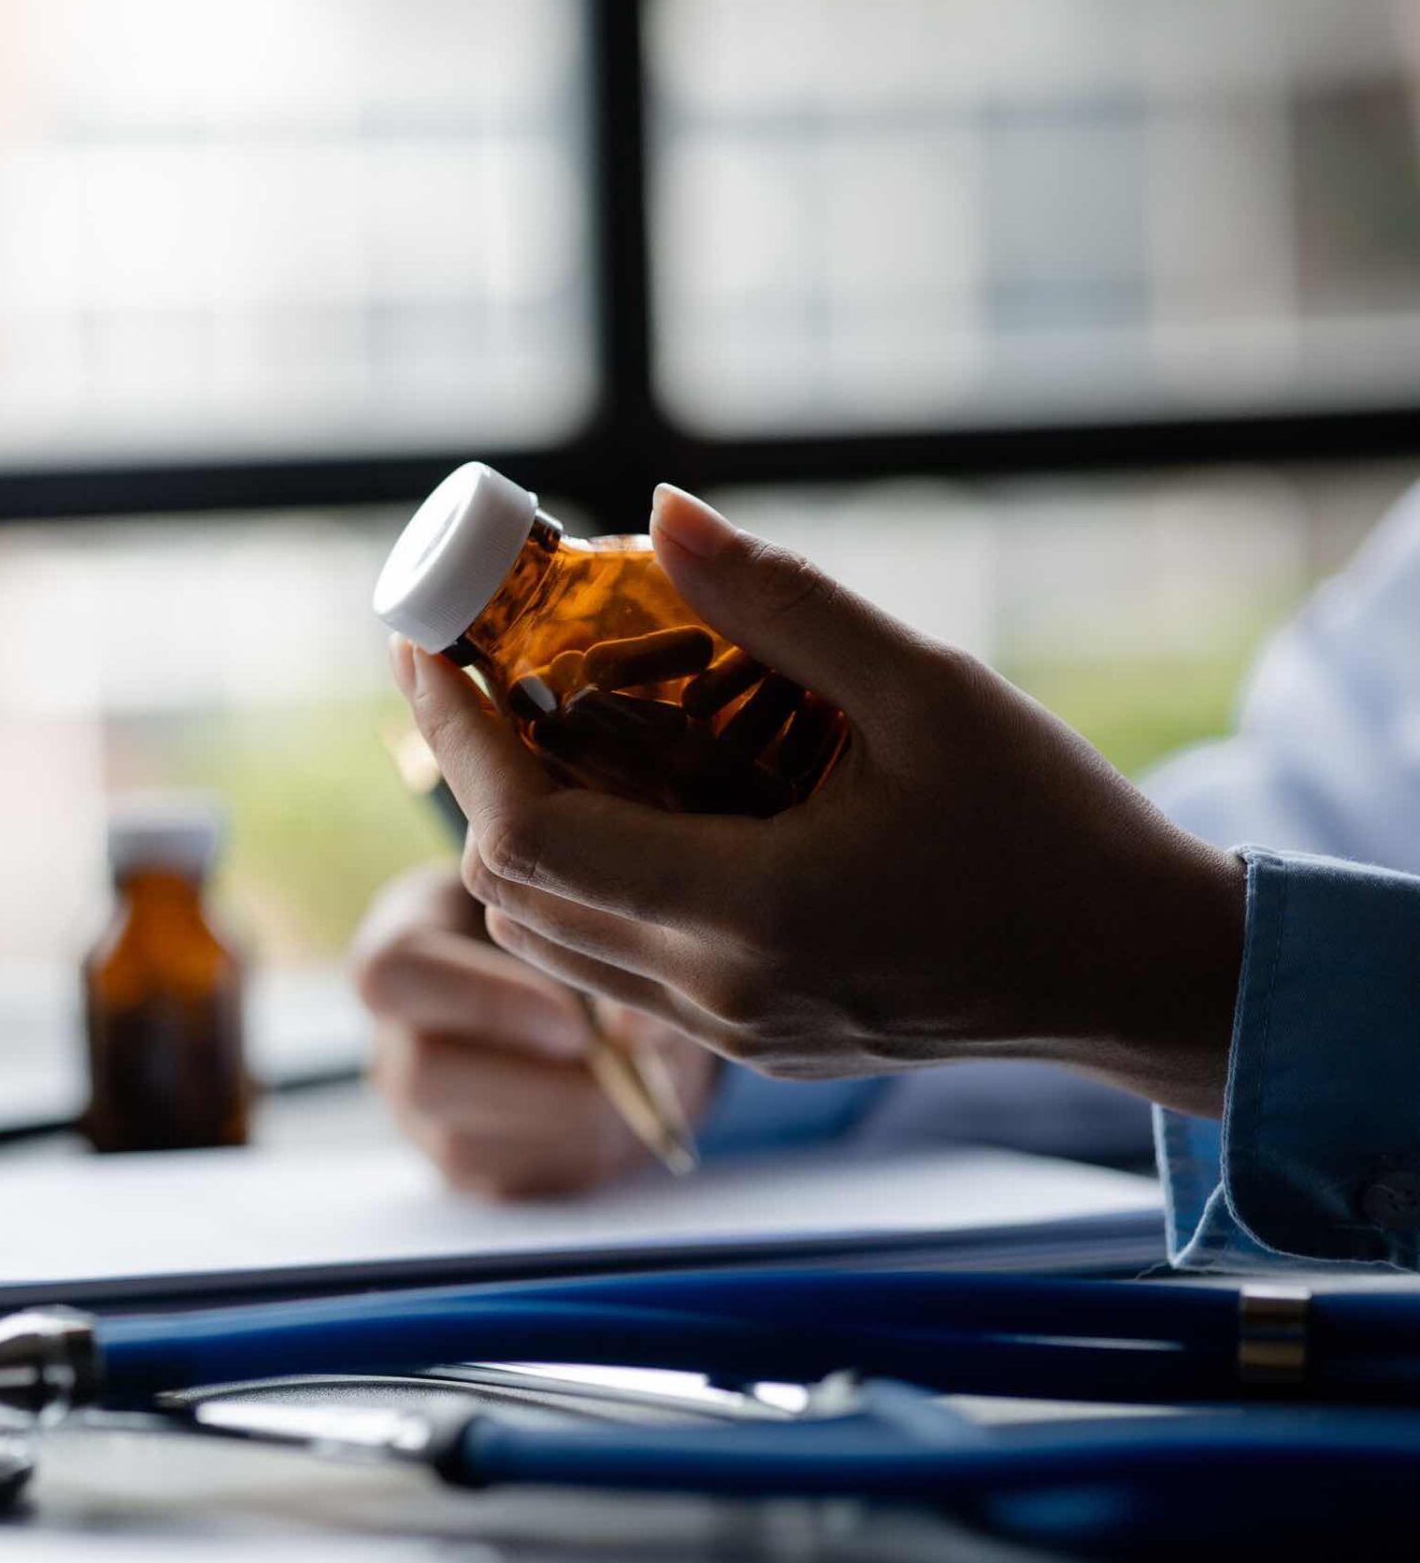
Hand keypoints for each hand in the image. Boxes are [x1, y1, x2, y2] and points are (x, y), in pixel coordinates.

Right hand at [352, 863, 721, 1196]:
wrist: (578, 985)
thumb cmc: (570, 929)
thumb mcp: (583, 911)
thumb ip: (614, 952)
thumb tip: (634, 1031)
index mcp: (398, 953)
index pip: (394, 975)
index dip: (481, 1001)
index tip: (573, 1019)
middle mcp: (389, 1042)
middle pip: (424, 1078)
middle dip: (535, 1084)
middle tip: (618, 1070)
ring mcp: (417, 1114)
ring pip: (466, 1145)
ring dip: (564, 1128)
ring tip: (635, 1091)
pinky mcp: (461, 1168)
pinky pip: (506, 1184)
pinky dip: (574, 1158)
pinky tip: (621, 1117)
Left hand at [393, 486, 1247, 1119]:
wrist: (1137, 975)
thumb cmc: (1052, 830)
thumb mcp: (930, 692)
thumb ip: (785, 605)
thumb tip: (658, 516)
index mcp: (752, 912)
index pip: (527, 836)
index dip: (456, 739)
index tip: (423, 648)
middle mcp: (717, 992)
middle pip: (511, 892)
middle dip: (471, 774)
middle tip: (479, 671)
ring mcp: (729, 1035)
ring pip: (548, 939)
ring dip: (520, 832)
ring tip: (542, 725)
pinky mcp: (751, 1046)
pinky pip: (614, 965)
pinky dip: (585, 881)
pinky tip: (629, 799)